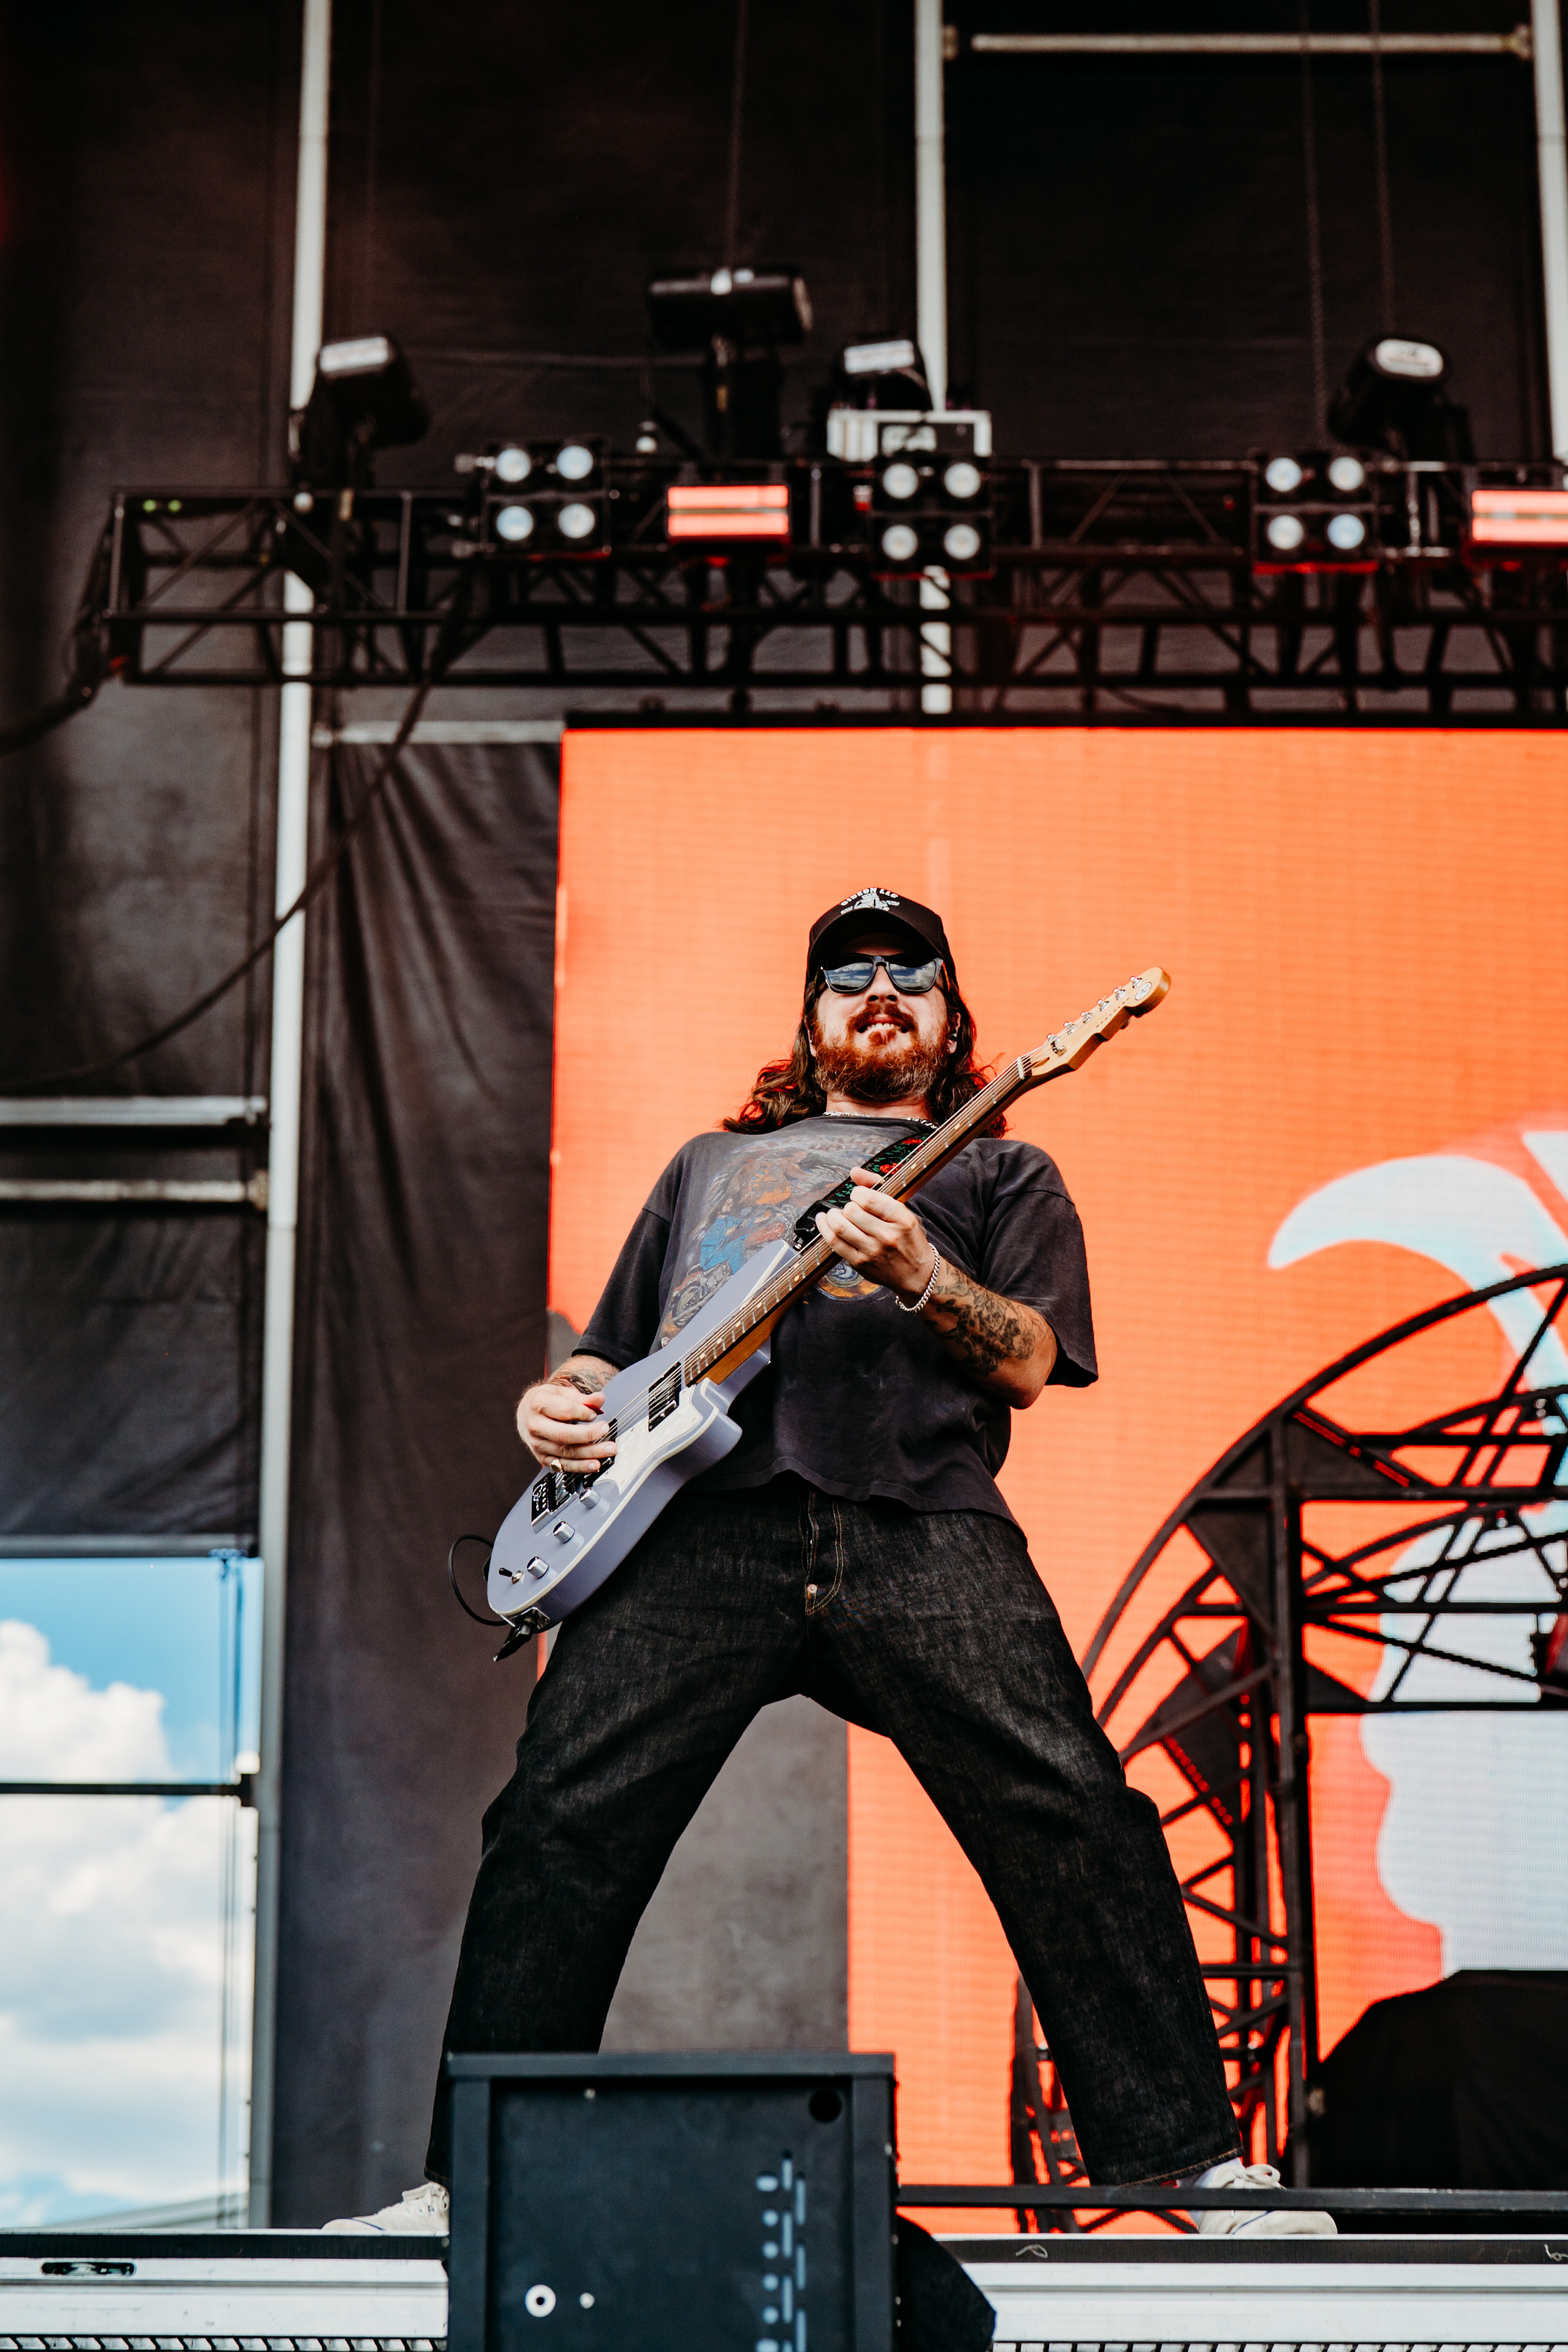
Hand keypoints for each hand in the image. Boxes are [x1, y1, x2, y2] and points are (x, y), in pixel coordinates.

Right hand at [516, 1362, 618, 1471]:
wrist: (526, 1414)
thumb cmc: (546, 1402)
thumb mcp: (561, 1393)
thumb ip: (582, 1399)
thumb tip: (599, 1399)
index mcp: (538, 1405)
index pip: (564, 1411)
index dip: (582, 1412)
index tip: (595, 1413)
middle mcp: (535, 1426)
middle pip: (563, 1434)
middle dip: (587, 1434)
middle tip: (606, 1430)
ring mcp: (538, 1444)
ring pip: (565, 1452)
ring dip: (589, 1453)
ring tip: (607, 1450)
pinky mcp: (542, 1457)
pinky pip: (562, 1465)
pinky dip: (580, 1466)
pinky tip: (594, 1464)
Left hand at [815, 1169, 938, 1301]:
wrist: (916, 1273)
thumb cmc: (907, 1238)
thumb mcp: (902, 1210)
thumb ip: (878, 1187)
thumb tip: (854, 1171)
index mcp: (901, 1219)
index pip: (868, 1198)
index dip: (857, 1193)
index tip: (858, 1195)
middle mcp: (887, 1235)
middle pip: (852, 1211)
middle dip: (847, 1205)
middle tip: (850, 1208)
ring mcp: (872, 1251)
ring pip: (840, 1227)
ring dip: (832, 1216)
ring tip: (834, 1214)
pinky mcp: (860, 1263)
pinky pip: (834, 1243)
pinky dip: (825, 1229)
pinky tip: (824, 1222)